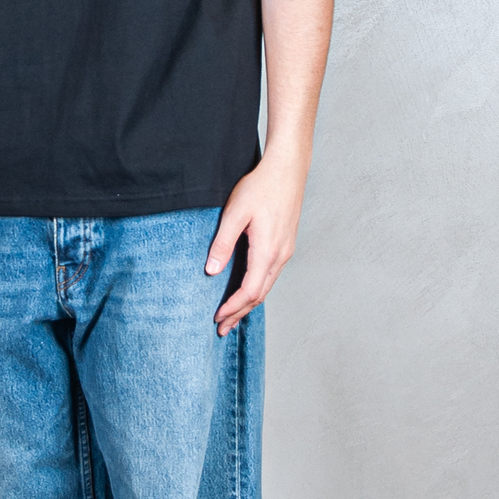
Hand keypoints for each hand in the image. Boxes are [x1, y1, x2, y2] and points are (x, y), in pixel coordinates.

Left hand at [205, 151, 307, 334]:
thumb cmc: (260, 187)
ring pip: (267, 286)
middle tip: (222, 328)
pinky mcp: (286, 244)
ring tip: (233, 315)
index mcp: (267, 251)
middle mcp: (280, 255)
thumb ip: (222, 243)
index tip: (217, 317)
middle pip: (260, 295)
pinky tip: (248, 290)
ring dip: (250, 303)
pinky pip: (271, 275)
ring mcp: (286, 250)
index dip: (233, 308)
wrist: (287, 169)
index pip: (249, 291)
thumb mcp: (235, 213)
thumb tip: (212, 271)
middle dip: (240, 313)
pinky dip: (258, 289)